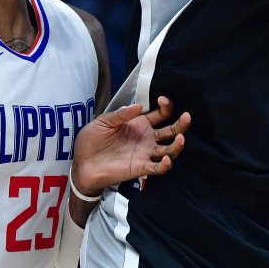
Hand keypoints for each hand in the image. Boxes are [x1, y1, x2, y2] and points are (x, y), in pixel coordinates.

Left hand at [71, 97, 188, 196]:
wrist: (81, 163)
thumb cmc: (91, 141)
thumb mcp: (103, 122)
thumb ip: (120, 114)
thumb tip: (139, 106)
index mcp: (139, 124)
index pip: (161, 114)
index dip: (166, 107)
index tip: (163, 99)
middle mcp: (146, 138)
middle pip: (170, 131)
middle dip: (181, 124)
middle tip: (187, 116)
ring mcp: (145, 153)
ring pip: (169, 150)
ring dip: (177, 145)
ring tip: (180, 138)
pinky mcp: (140, 168)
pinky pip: (157, 168)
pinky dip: (165, 165)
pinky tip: (167, 159)